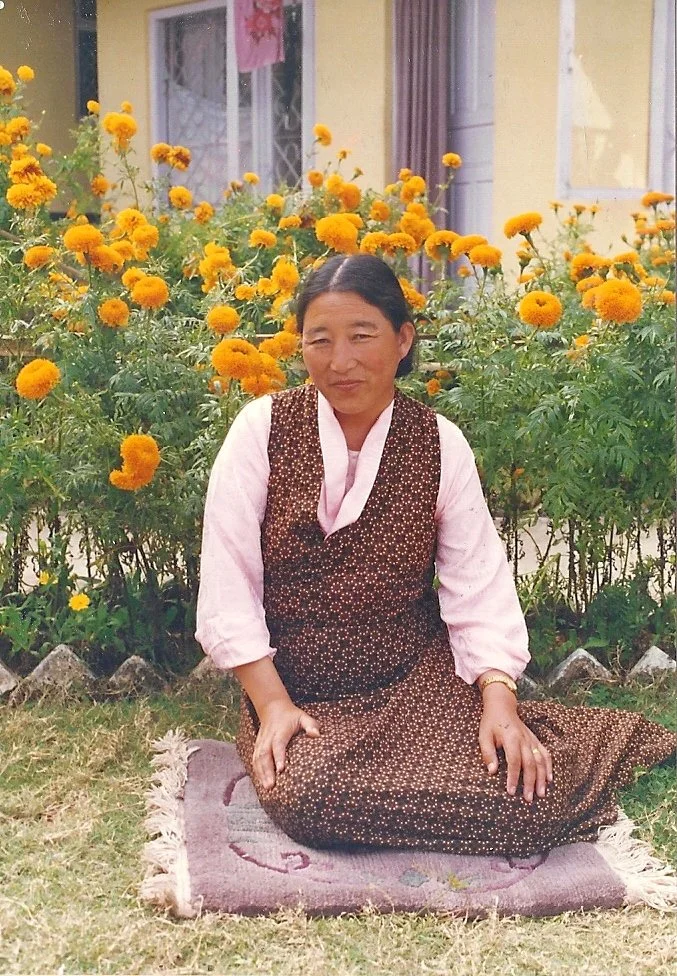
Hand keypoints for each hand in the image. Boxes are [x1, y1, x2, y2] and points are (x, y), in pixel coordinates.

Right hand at [253, 699, 319, 789]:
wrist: (272, 707)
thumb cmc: (291, 715)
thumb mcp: (303, 717)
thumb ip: (310, 725)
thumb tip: (316, 735)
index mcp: (280, 731)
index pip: (278, 745)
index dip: (278, 756)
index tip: (281, 769)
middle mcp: (268, 737)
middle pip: (265, 754)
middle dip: (267, 770)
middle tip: (271, 785)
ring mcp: (261, 742)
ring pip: (258, 758)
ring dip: (261, 773)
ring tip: (267, 788)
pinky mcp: (257, 746)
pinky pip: (255, 760)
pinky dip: (257, 771)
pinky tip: (261, 782)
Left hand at [478, 684, 552, 802]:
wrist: (502, 706)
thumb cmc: (490, 723)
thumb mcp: (483, 736)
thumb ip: (488, 753)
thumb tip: (492, 772)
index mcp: (511, 738)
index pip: (514, 761)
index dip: (514, 777)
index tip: (511, 791)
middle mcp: (524, 739)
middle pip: (530, 764)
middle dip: (530, 783)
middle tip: (529, 799)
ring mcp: (531, 739)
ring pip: (540, 761)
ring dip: (542, 778)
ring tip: (541, 794)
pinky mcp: (535, 740)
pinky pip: (546, 754)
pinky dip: (548, 767)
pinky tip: (549, 779)